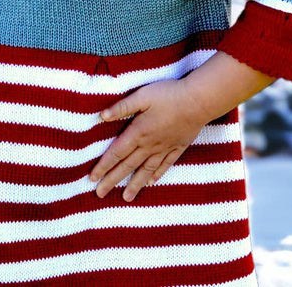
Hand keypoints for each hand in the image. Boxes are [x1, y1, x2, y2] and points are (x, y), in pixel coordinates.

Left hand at [88, 79, 210, 200]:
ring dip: (134, 184)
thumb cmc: (169, 95)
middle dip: (112, 180)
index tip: (92, 178)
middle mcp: (149, 145)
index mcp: (138, 132)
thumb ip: (122, 107)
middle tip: (100, 194)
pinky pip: (165, 165)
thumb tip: (101, 116)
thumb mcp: (142, 96)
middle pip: (128, 166)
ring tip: (126, 197)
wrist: (199, 101)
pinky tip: (151, 182)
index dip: (103, 166)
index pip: (116, 153)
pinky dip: (157, 174)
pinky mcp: (178, 147)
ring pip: (146, 170)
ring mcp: (165, 147)